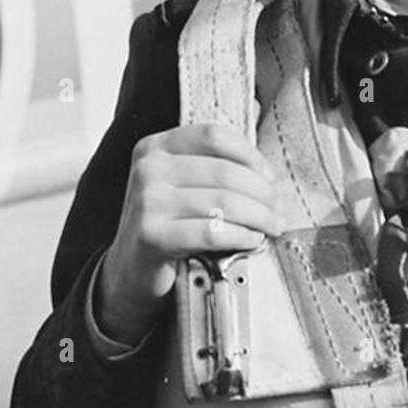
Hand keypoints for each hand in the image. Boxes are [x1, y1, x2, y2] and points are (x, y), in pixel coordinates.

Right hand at [97, 124, 284, 344]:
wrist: (130, 271)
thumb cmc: (168, 224)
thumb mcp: (182, 185)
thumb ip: (214, 167)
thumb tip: (268, 173)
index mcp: (156, 147)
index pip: (214, 136)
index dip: (250, 155)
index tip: (269, 177)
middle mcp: (148, 168)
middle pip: (225, 172)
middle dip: (262, 193)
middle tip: (277, 209)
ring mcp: (147, 201)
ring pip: (224, 202)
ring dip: (259, 216)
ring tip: (272, 226)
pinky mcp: (151, 236)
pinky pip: (213, 232)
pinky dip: (241, 236)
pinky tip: (253, 240)